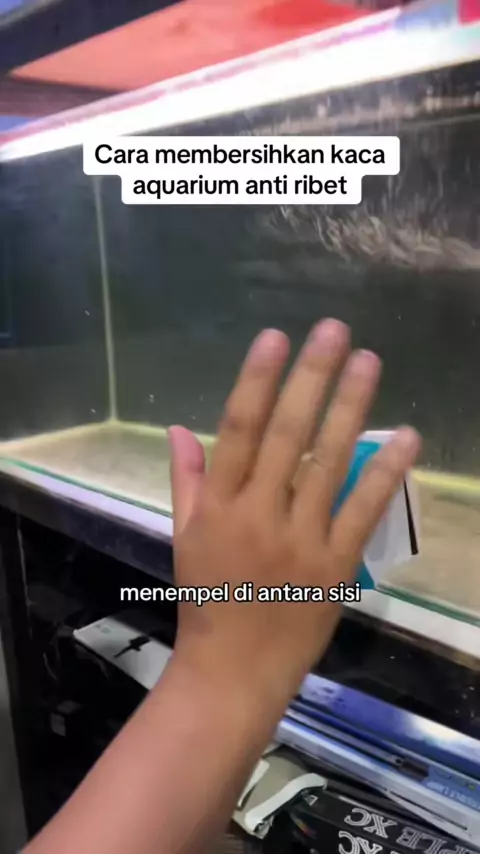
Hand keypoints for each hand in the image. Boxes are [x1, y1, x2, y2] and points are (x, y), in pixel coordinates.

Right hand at [168, 319, 419, 716]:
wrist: (233, 672)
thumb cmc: (207, 601)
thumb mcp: (184, 537)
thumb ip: (187, 480)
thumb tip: (181, 427)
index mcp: (217, 506)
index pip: (238, 430)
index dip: (257, 380)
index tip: (276, 337)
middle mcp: (258, 515)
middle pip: (287, 435)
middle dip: (311, 378)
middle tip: (334, 330)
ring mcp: (300, 540)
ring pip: (328, 463)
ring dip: (351, 408)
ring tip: (369, 361)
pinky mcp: (335, 567)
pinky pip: (363, 512)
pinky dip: (385, 472)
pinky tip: (407, 436)